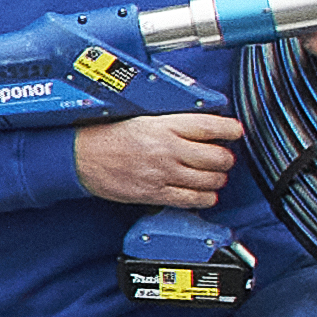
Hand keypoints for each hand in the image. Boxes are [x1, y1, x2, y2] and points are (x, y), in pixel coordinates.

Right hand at [72, 110, 242, 209]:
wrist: (81, 156)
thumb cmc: (108, 134)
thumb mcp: (143, 116)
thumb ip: (174, 121)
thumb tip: (204, 125)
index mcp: (164, 125)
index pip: (212, 126)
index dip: (231, 129)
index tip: (235, 131)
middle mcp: (167, 149)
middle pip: (217, 156)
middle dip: (226, 157)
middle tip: (222, 156)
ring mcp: (162, 173)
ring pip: (210, 180)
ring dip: (218, 178)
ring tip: (213, 175)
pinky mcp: (155, 193)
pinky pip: (192, 200)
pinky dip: (205, 198)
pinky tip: (203, 193)